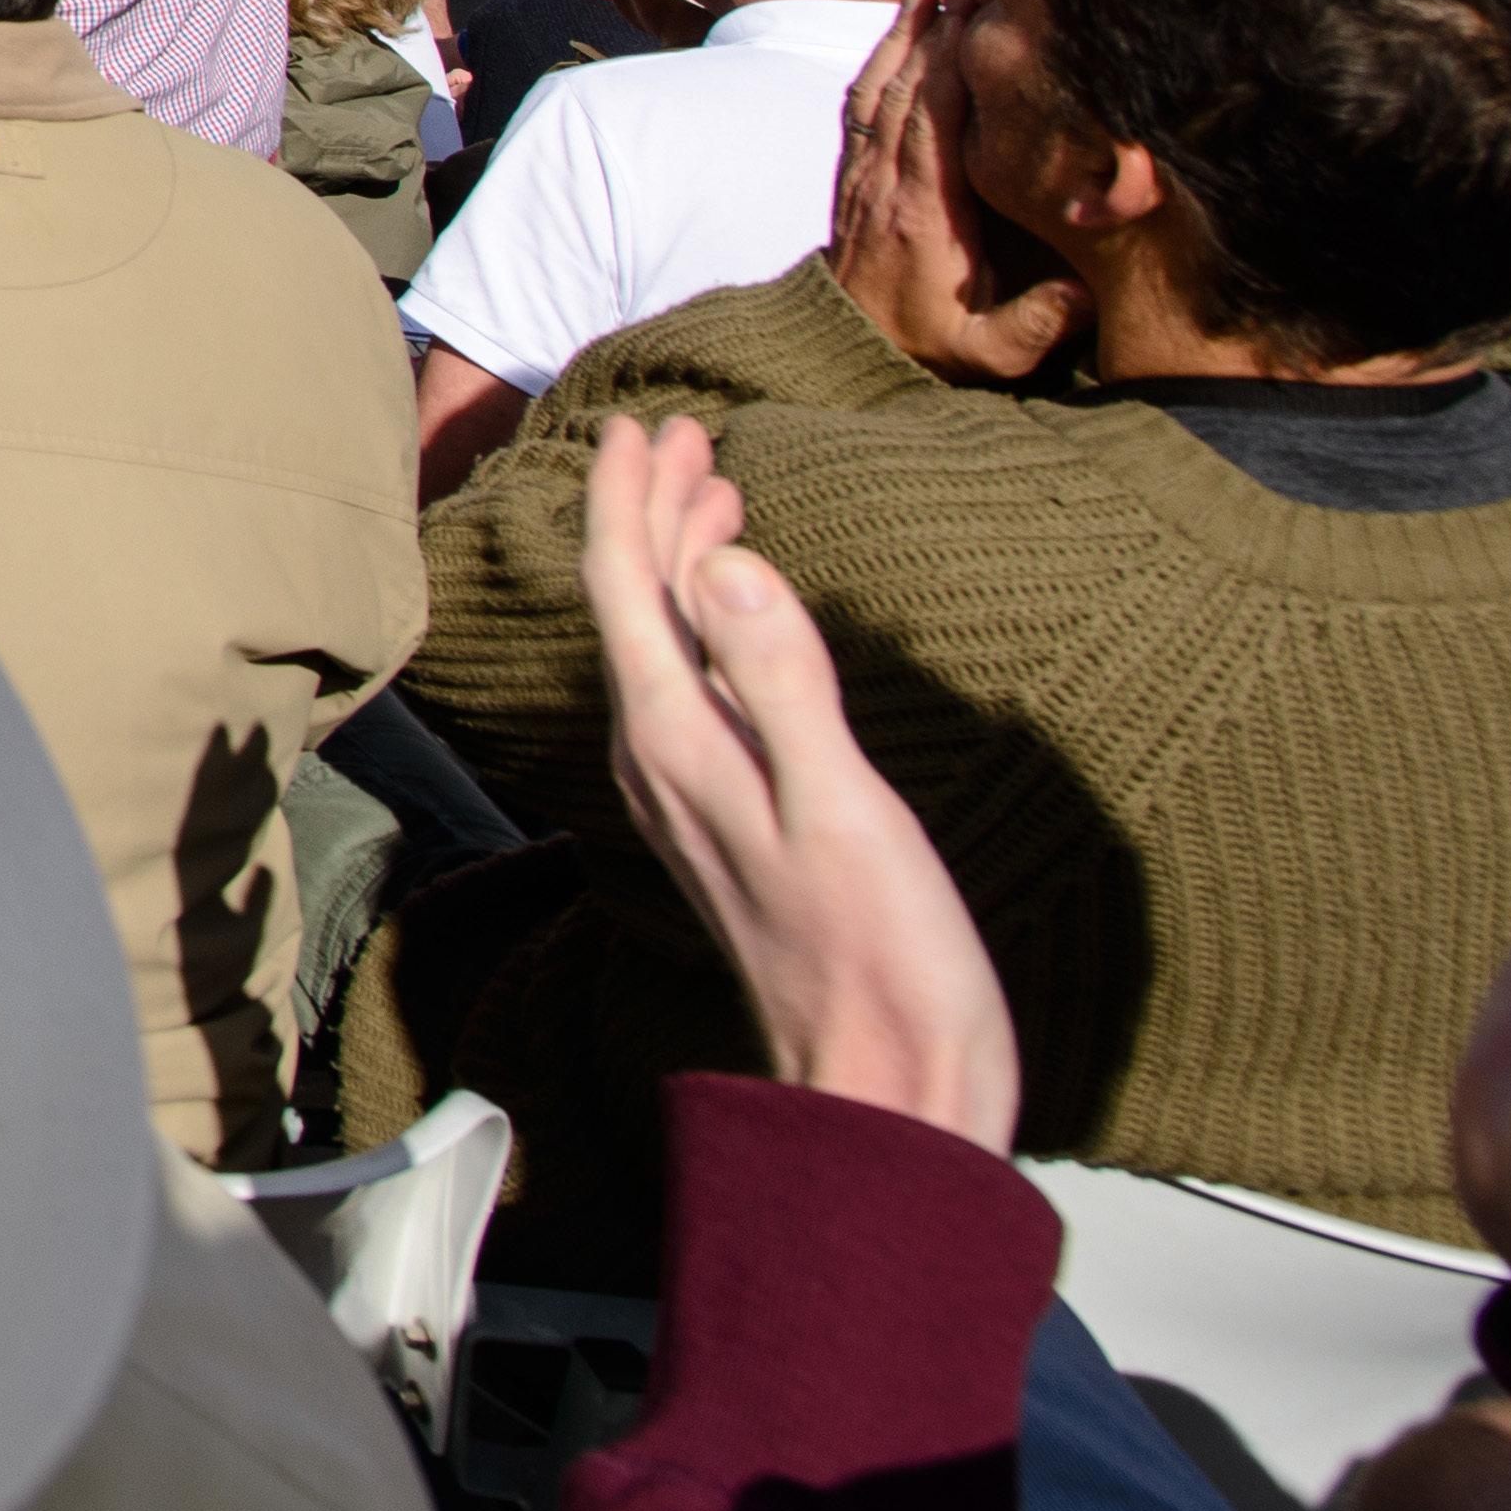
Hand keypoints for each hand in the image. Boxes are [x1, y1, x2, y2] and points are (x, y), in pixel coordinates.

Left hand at [584, 414, 1017, 1144]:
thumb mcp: (840, 804)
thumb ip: (778, 681)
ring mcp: (697, 796)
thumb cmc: (878, 957)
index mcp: (677, 743)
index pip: (624, 588)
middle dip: (651, 515)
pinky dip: (715, 631)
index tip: (644, 424)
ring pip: (666, 648)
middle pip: (635, 608)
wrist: (885, 1086)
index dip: (628, 499)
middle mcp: (666, 764)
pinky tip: (746, 623)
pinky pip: (700, 693)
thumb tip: (718, 565)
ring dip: (681, 566)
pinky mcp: (738, 823)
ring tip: (714, 496)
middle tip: (685, 435)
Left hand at [824, 0, 1077, 381]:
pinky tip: (897, 30)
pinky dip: (878, 62)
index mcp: (923, 214)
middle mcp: (886, 183)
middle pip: (908, 92)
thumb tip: (1084, 294)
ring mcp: (864, 175)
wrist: (850, 354)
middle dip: (936, 35)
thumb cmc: (930, 347)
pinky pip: (861, 106)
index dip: (953, 70)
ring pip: (880, 90)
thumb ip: (1036, 325)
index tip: (978, 21)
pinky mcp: (854, 175)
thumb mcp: (988, 352)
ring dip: (902, 39)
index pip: (934, 124)